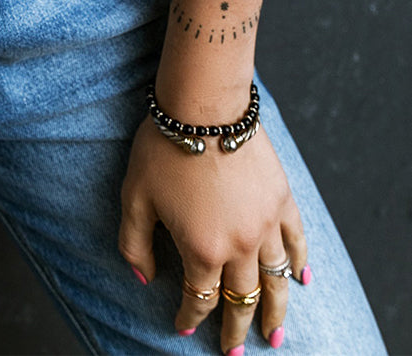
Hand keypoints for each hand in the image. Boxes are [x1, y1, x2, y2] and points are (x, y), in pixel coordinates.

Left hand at [119, 117, 308, 351]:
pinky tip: (302, 279)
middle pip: (240, 299)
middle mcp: (239, 245)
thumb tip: (143, 280)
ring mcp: (265, 224)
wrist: (202, 104)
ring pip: (275, 280)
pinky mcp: (281, 199)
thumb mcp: (134, 198)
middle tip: (234, 353)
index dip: (189, 317)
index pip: (198, 298)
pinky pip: (296, 241)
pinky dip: (300, 263)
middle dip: (235, 331)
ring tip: (275, 335)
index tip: (183, 327)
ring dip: (275, 311)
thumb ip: (135, 244)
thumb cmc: (162, 148)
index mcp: (201, 249)